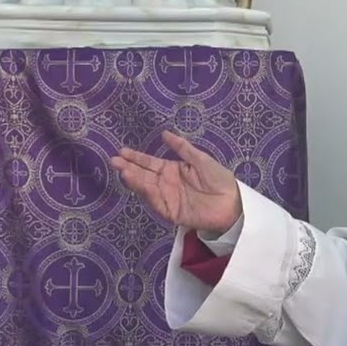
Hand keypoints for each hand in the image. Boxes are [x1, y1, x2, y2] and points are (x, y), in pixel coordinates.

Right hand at [110, 130, 241, 233]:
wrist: (232, 203)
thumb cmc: (220, 180)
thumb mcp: (201, 159)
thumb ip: (182, 148)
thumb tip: (165, 133)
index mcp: (173, 170)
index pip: (150, 163)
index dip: (136, 157)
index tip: (121, 151)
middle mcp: (167, 183)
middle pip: (144, 174)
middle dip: (129, 167)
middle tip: (114, 160)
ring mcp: (167, 198)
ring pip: (146, 187)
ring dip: (134, 179)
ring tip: (122, 169)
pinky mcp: (170, 212)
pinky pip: (155, 200)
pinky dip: (145, 191)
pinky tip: (137, 182)